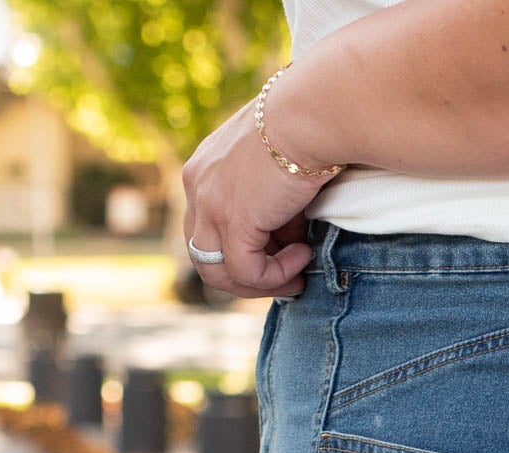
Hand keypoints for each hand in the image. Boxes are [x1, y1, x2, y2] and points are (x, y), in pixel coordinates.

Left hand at [181, 97, 323, 298]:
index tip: (285, 248)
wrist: (312, 113)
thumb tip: (291, 242)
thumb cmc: (307, 129)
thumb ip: (272, 204)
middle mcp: (196, 185)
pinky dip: (278, 275)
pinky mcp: (232, 222)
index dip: (245, 248)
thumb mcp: (277, 168)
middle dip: (246, 276)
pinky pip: (249, 272)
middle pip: (204, 256)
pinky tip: (304, 255)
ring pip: (217, 274)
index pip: (208, 227)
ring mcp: (210, 205)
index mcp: (204, 168)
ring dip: (260, 283)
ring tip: (297, 275)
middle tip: (287, 276)